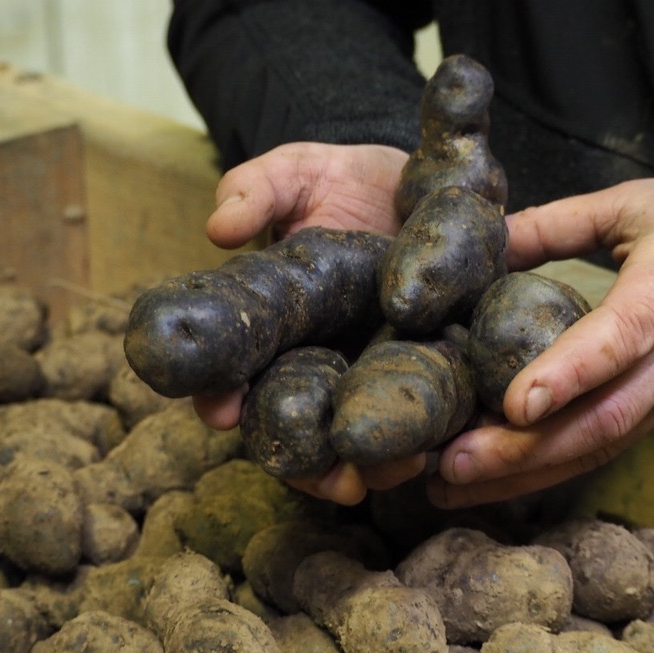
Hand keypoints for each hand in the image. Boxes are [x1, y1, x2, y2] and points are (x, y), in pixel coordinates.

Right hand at [194, 142, 413, 503]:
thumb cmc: (345, 181)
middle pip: (299, 427)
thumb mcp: (298, 173)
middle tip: (325, 478)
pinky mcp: (431, 368)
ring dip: (370, 466)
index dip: (220, 395)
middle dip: (306, 461)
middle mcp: (321, 362)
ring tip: (385, 475)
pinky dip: (428, 441)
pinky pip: (427, 418)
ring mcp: (373, 372)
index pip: (235, 372)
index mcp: (277, 328)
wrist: (423, 180)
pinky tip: (434, 455)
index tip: (223, 411)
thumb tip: (219, 229)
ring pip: (360, 437)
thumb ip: (258, 190)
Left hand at [429, 176, 653, 507]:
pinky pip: (615, 445)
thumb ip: (558, 221)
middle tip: (451, 466)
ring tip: (455, 485)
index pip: (628, 333)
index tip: (516, 403)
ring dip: (528, 473)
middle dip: (525, 451)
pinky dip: (557, 462)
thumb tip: (483, 240)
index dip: (574, 369)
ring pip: (606, 446)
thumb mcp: (640, 202)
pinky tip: (501, 473)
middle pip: (607, 418)